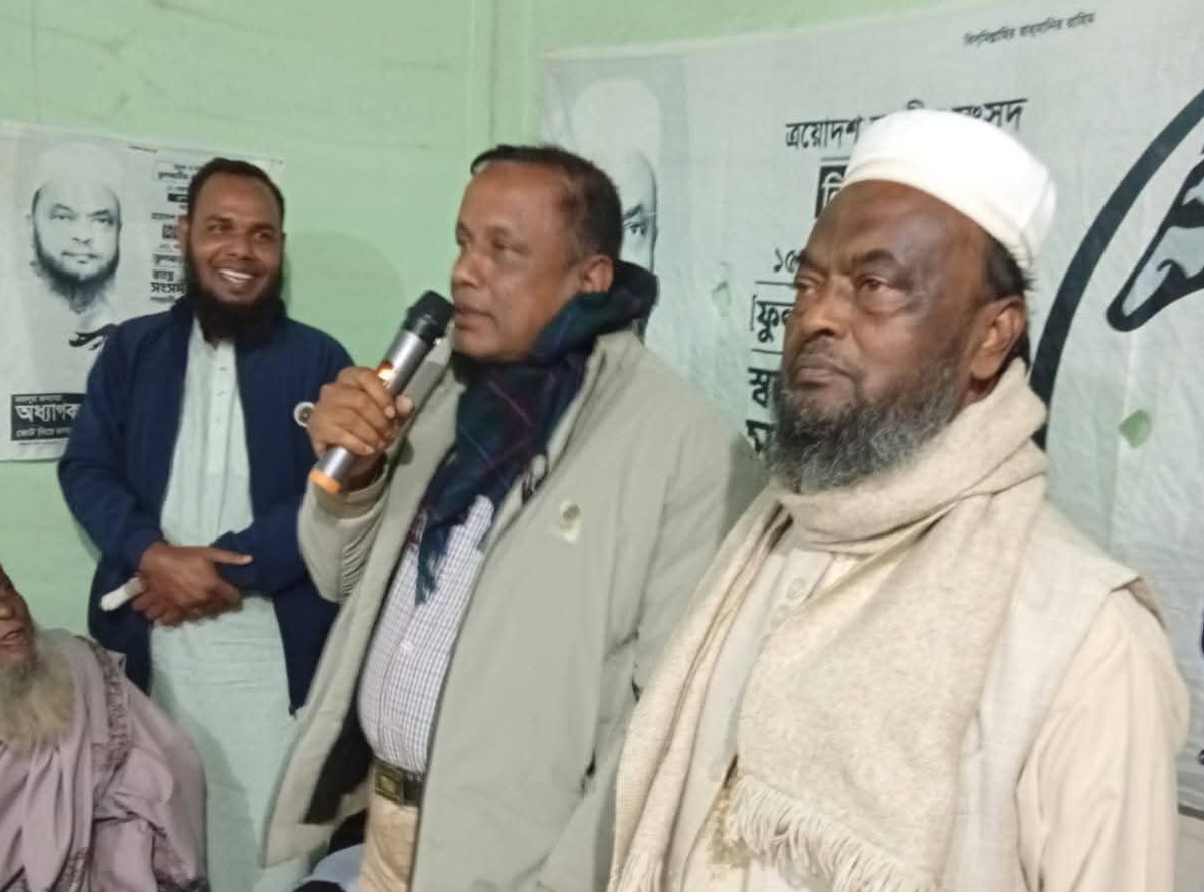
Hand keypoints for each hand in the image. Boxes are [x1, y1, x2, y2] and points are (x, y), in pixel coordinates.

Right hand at [134, 543, 249, 623]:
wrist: (155, 559)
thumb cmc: (184, 555)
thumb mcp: (209, 552)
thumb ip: (230, 558)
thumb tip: (250, 560)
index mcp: (212, 586)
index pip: (232, 598)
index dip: (234, 595)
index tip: (232, 593)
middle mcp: (200, 600)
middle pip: (215, 609)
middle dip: (216, 603)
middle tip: (214, 596)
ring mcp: (184, 607)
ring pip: (197, 616)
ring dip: (199, 612)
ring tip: (198, 604)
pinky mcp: (169, 609)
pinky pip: (173, 620)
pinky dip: (176, 618)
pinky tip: (179, 611)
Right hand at [307, 367, 414, 488]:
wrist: (345, 451)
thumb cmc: (367, 425)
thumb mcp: (387, 416)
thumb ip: (398, 408)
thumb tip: (406, 403)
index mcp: (351, 377)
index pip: (366, 376)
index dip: (382, 395)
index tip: (392, 414)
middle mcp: (333, 389)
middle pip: (360, 401)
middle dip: (379, 421)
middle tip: (389, 434)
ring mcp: (322, 408)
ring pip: (351, 419)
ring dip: (371, 435)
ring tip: (380, 444)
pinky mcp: (316, 427)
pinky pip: (340, 435)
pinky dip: (358, 444)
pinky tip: (367, 450)